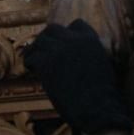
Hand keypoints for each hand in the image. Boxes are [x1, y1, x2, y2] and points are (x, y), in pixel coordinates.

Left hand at [23, 19, 132, 134]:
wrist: (98, 110)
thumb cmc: (103, 96)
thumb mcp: (101, 65)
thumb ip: (88, 54)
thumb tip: (73, 56)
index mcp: (91, 39)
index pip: (76, 24)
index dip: (68, 34)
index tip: (63, 44)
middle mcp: (74, 40)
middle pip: (53, 29)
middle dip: (48, 39)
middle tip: (43, 51)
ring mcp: (58, 50)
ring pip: (40, 40)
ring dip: (36, 50)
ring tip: (34, 60)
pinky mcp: (46, 63)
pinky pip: (31, 57)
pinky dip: (30, 63)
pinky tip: (32, 70)